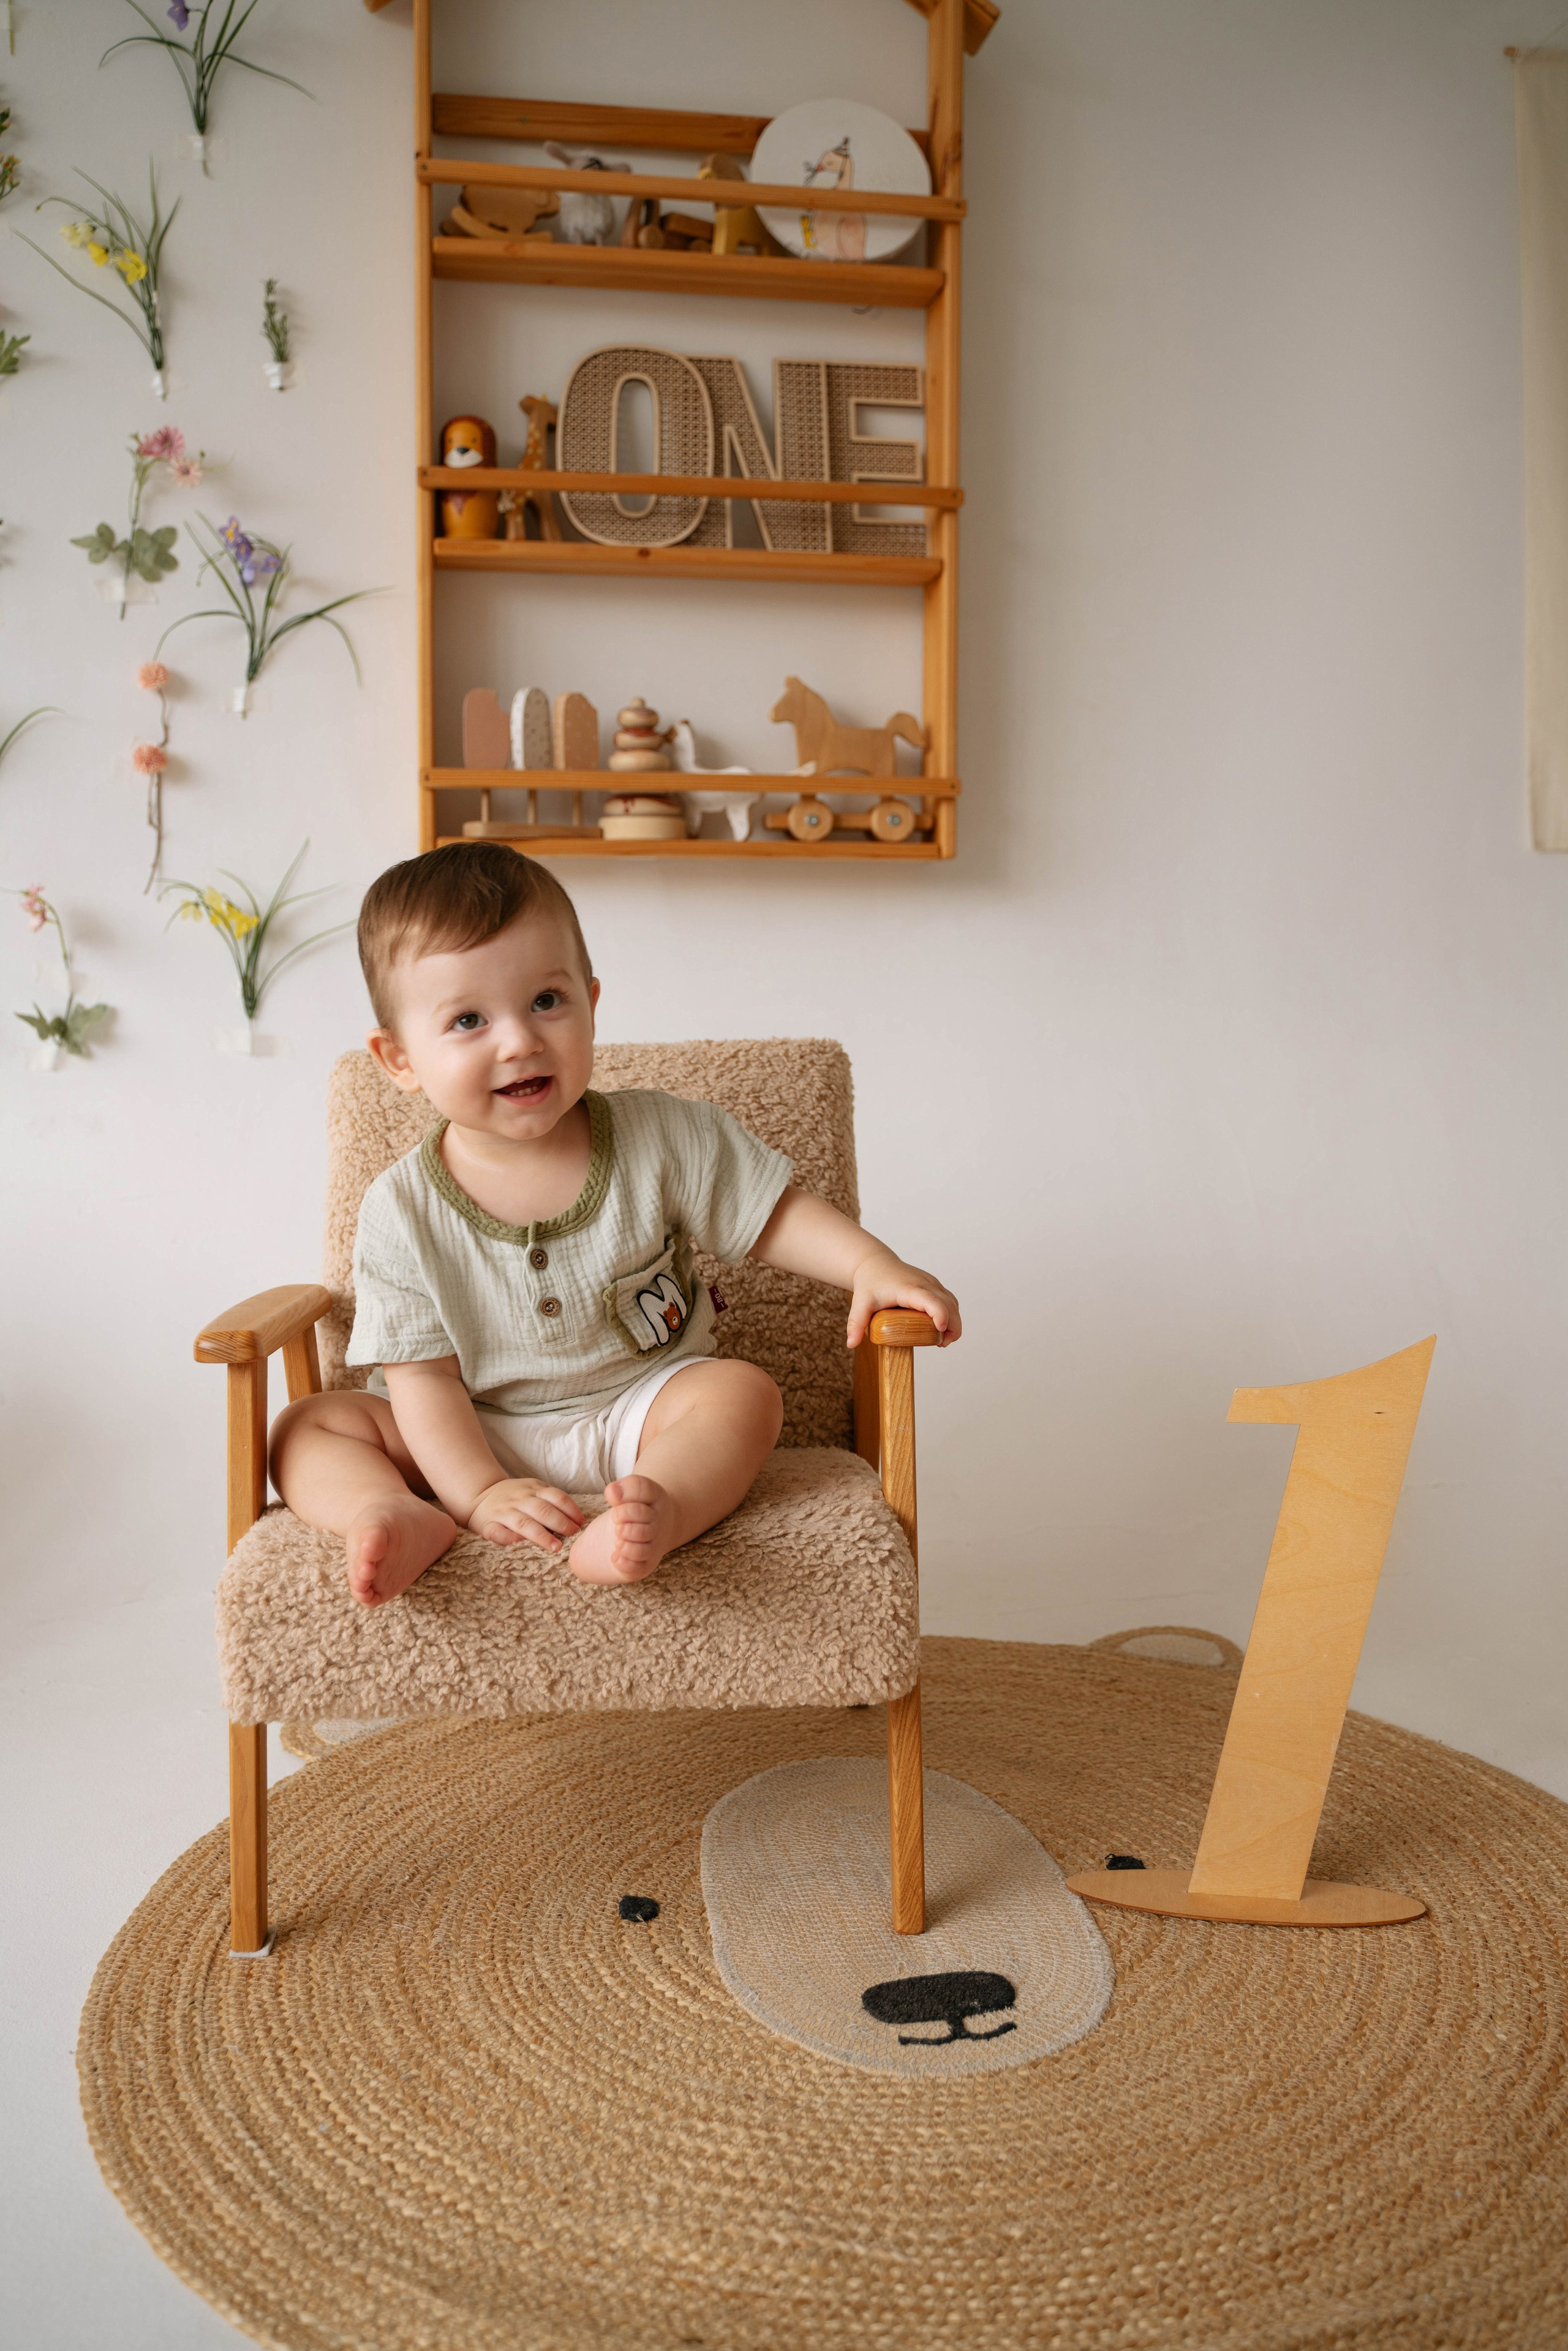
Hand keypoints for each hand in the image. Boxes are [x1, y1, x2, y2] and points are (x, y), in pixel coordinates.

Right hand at [467, 1477, 584, 1550]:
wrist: (479, 1495)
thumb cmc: (515, 1497)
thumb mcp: (533, 1490)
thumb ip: (551, 1500)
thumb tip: (577, 1520)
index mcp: (533, 1489)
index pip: (556, 1497)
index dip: (570, 1510)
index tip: (581, 1523)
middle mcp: (519, 1500)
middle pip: (543, 1510)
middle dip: (560, 1523)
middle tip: (574, 1535)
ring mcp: (503, 1512)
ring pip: (524, 1523)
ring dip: (541, 1535)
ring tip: (556, 1547)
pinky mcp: (488, 1525)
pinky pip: (498, 1533)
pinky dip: (509, 1539)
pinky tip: (520, 1545)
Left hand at [846, 1248, 961, 1349]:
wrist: (875, 1263)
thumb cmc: (870, 1282)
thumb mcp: (860, 1303)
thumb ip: (856, 1323)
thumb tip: (851, 1344)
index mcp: (909, 1288)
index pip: (932, 1300)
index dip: (940, 1316)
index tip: (940, 1332)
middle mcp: (925, 1284)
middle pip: (949, 1304)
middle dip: (953, 1327)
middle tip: (942, 1344)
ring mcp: (932, 1284)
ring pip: (953, 1303)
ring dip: (954, 1322)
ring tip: (942, 1341)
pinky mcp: (935, 1286)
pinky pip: (950, 1301)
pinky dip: (952, 1315)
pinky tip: (942, 1329)